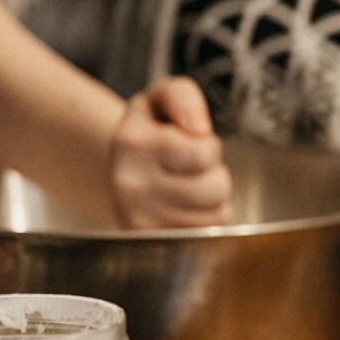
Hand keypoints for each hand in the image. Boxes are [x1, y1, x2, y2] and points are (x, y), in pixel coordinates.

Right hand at [109, 77, 232, 227]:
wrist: (122, 170)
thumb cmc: (151, 131)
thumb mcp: (160, 98)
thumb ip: (182, 96)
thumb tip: (198, 128)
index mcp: (131, 145)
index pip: (203, 152)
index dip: (207, 145)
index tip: (185, 142)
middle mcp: (131, 186)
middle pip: (216, 187)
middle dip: (213, 172)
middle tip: (190, 168)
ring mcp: (141, 221)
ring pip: (218, 211)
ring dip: (213, 197)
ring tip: (188, 186)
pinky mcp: (156, 243)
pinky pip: (210, 232)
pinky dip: (207, 218)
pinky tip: (185, 207)